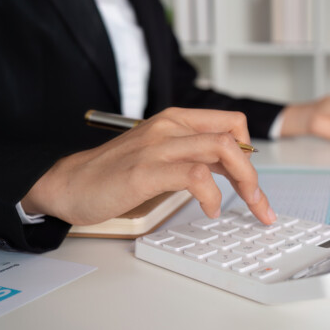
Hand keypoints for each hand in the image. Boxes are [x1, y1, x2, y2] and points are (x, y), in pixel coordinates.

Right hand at [20, 108, 275, 225]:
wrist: (69, 183)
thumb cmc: (115, 173)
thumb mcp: (162, 155)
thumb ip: (193, 156)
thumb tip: (232, 172)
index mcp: (176, 120)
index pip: (232, 123)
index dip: (250, 152)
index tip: (254, 182)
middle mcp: (170, 126)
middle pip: (233, 137)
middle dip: (254, 174)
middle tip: (259, 203)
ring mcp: (158, 146)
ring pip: (222, 148)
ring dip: (244, 182)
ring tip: (245, 206)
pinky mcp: (146, 170)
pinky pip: (195, 175)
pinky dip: (211, 195)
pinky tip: (209, 210)